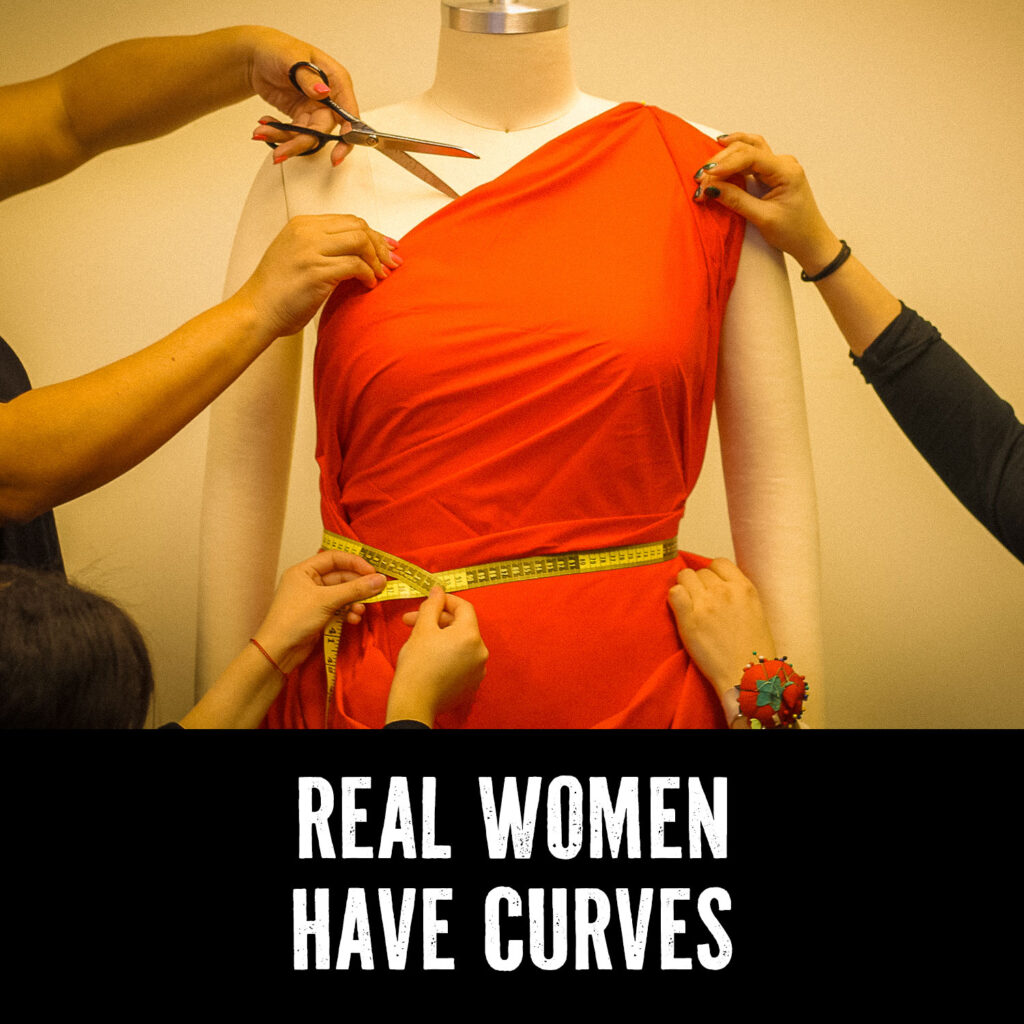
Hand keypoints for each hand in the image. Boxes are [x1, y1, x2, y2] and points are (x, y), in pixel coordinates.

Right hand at [231, 214, 401, 337]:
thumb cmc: (277, 292)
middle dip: (381, 245)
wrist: (256, 311)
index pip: (348, 220)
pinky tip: (369, 285)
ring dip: (377, 259)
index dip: (373, 234)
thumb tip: (357, 253)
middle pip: (358, 227)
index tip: (388, 248)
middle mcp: (306, 232)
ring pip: (360, 241)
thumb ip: (321, 249)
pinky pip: (355, 265)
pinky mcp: (316, 271)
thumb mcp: (296, 257)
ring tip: (381, 275)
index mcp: (301, 225)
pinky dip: (368, 275)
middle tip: (392, 263)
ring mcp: (310, 250)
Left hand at [246, 27, 358, 165]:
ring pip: (306, 136)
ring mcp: (314, 110)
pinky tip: (264, 124)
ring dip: (284, 139)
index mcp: (336, 82)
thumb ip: (309, 77)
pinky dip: (277, 132)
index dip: (347, 136)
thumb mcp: (293, 57)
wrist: (257, 55)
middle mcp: (329, 100)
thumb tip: (323, 92)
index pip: (349, 114)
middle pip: (323, 131)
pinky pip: (293, 133)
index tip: (337, 153)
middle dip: (301, 143)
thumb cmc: (278, 48)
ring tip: (261, 133)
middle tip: (282, 151)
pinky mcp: (300, 117)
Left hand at [252, 550, 386, 673]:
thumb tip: (381, 579)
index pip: (334, 558)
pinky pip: (340, 608)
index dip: (354, 563)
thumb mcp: (327, 600)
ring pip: (343, 594)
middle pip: (341, 577)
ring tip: (361, 610)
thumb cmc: (295, 618)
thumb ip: (355, 589)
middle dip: (358, 585)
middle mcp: (309, 582)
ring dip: (355, 601)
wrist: (278, 651)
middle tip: (376, 591)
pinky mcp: (320, 615)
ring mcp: (315, 599)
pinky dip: (348, 612)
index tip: (373, 572)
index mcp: (304, 571)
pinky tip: (354, 619)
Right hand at [387, 588, 487, 725]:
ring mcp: (478, 670)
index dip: (445, 600)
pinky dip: (448, 653)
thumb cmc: (417, 665)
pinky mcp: (471, 684)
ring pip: (461, 643)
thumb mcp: (422, 628)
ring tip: (418, 638)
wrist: (414, 703)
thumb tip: (438, 590)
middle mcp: (480, 652)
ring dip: (441, 636)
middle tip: (412, 620)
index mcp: (471, 636)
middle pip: (461, 625)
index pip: (464, 607)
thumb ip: (432, 605)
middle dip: (437, 620)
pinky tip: (429, 655)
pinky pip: (462, 660)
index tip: (429, 600)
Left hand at [668, 558, 775, 707]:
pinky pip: (674, 592)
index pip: (719, 562)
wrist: (747, 676)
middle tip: (701, 603)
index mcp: (744, 588)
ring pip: (685, 576)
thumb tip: (718, 583)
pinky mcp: (689, 619)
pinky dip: (675, 598)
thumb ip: (737, 593)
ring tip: (690, 606)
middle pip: (700, 571)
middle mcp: (725, 591)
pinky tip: (681, 611)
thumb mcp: (755, 611)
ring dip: (685, 589)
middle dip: (699, 584)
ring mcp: (706, 603)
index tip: (711, 586)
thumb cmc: (752, 650)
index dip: (712, 573)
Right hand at [693, 133, 842, 275]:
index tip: (706, 176)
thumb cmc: (793, 232)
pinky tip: (720, 159)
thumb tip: (711, 188)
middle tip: (700, 178)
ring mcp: (778, 166)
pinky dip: (734, 160)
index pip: (751, 157)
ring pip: (749, 148)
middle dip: (722, 160)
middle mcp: (783, 163)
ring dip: (726, 155)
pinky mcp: (772, 173)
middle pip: (748, 148)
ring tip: (706, 165)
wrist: (811, 242)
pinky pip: (751, 159)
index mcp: (786, 171)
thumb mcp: (763, 218)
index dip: (726, 164)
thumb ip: (737, 200)